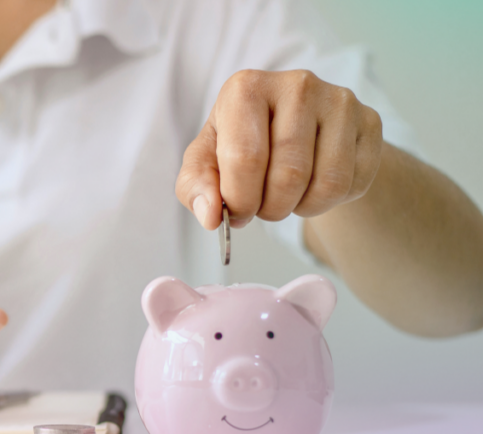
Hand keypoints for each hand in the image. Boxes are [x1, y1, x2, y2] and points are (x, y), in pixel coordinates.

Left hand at [176, 69, 383, 228]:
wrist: (297, 131)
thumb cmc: (243, 144)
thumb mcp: (207, 161)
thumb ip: (196, 187)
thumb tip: (211, 216)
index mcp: (245, 88)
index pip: (245, 159)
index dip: (239, 200)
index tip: (235, 211)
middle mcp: (296, 84)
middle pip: (289, 175)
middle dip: (270, 209)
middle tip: (262, 208)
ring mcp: (339, 100)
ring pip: (327, 184)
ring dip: (301, 208)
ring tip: (287, 196)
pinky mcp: (370, 120)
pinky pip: (354, 183)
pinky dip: (331, 202)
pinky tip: (315, 185)